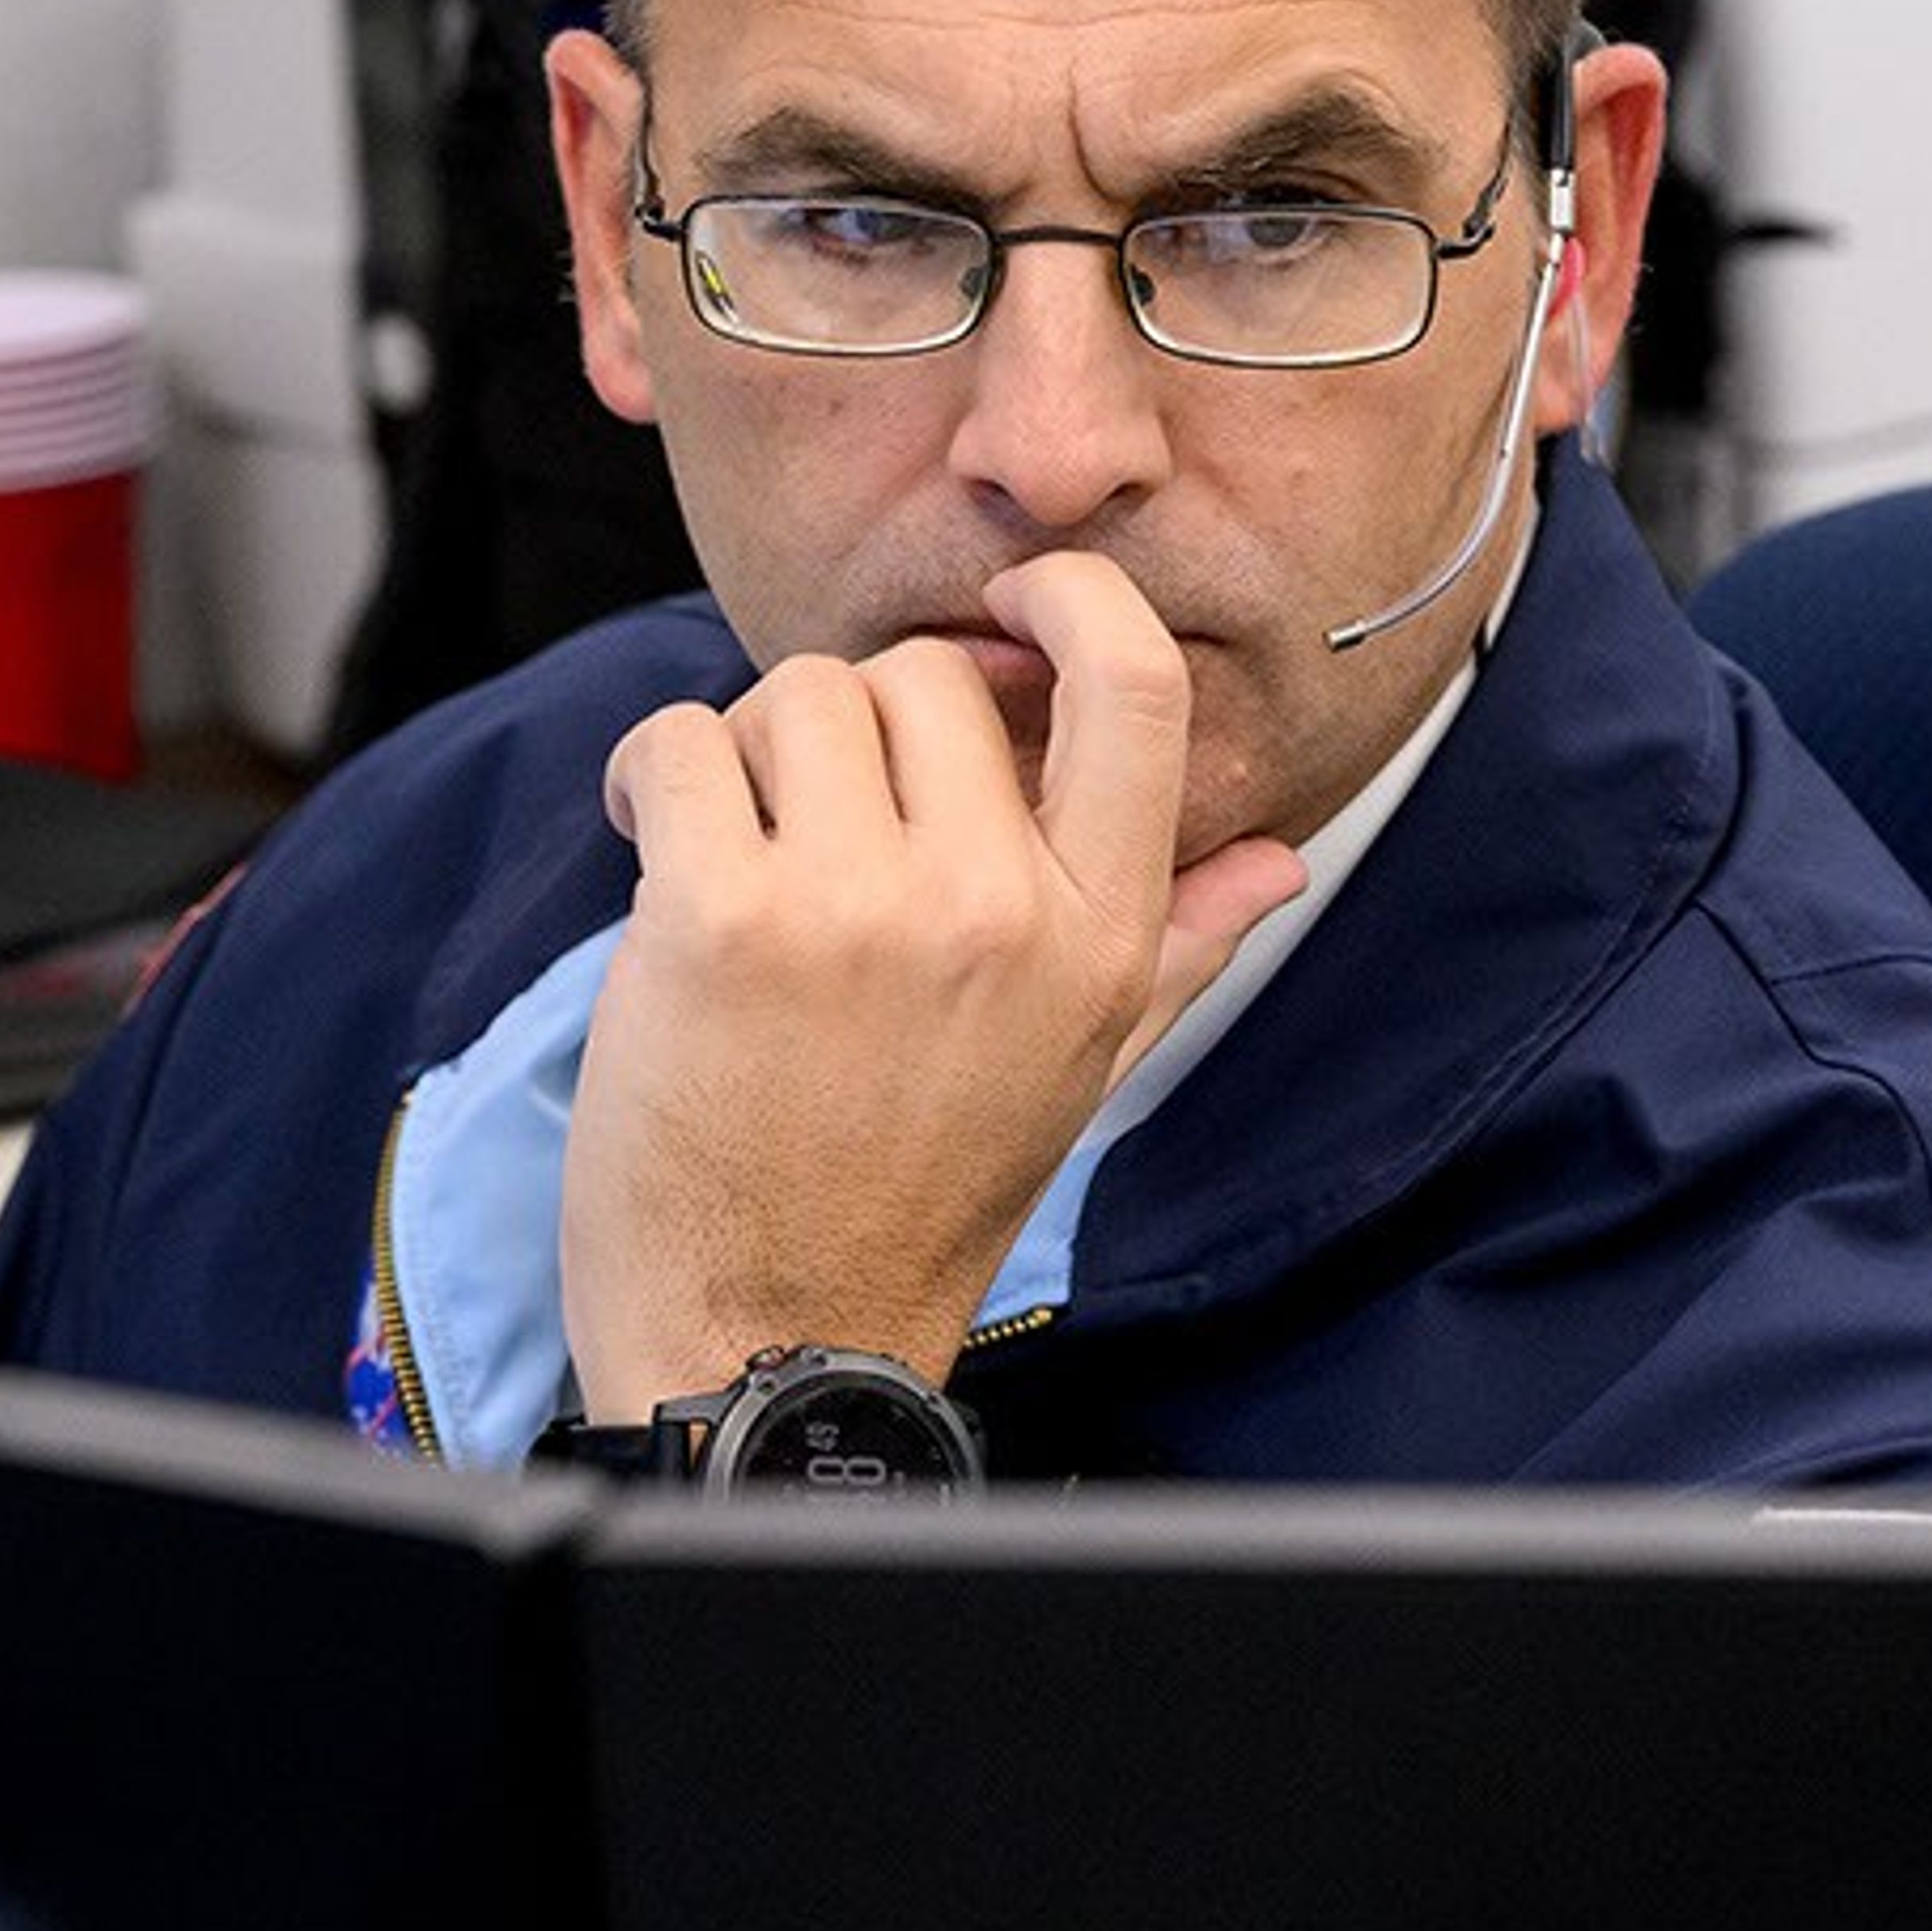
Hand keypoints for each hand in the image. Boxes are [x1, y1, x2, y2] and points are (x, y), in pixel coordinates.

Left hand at [557, 551, 1306, 1420]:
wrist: (773, 1331)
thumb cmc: (920, 1193)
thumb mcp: (1079, 1068)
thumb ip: (1178, 945)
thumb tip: (1282, 859)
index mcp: (1099, 934)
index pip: (1136, 688)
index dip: (1073, 599)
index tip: (1012, 602)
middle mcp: (996, 909)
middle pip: (925, 675)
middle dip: (857, 724)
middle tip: (820, 819)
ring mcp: (855, 909)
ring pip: (795, 697)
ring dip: (748, 757)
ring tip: (739, 854)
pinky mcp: (719, 919)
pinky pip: (678, 745)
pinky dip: (649, 781)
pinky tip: (654, 851)